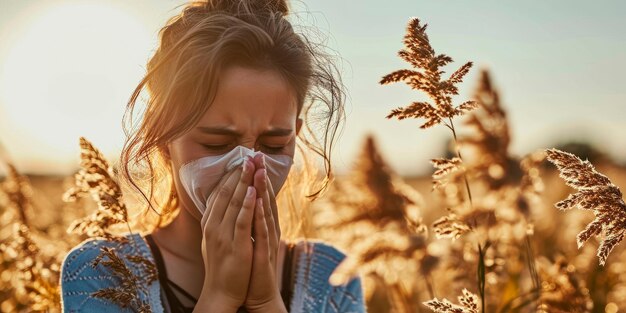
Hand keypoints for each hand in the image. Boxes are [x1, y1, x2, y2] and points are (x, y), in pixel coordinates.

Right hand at [195, 157, 256, 311]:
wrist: (221, 293)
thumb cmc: (221, 266)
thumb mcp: (216, 239)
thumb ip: (219, 220)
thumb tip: (223, 202)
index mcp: (210, 223)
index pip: (220, 193)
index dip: (231, 175)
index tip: (241, 159)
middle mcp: (213, 226)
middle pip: (227, 193)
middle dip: (239, 172)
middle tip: (250, 154)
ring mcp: (223, 235)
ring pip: (235, 203)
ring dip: (245, 182)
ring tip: (253, 164)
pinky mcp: (236, 246)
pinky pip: (242, 221)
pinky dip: (248, 204)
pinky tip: (254, 191)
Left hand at [244, 154, 285, 311]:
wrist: (256, 293)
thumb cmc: (251, 266)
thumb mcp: (247, 239)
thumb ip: (247, 221)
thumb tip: (241, 204)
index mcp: (261, 225)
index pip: (260, 196)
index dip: (256, 177)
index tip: (252, 157)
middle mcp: (267, 229)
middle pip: (265, 198)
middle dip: (261, 176)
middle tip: (259, 155)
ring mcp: (267, 240)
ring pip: (266, 211)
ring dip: (263, 191)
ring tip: (260, 171)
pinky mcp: (264, 253)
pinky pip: (262, 231)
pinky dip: (261, 215)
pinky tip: (259, 202)